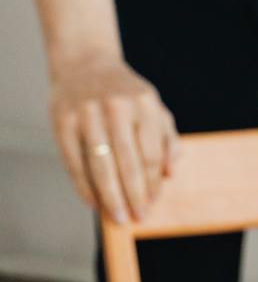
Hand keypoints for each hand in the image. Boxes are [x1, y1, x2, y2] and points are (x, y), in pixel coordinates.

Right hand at [47, 51, 178, 224]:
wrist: (85, 64)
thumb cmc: (126, 94)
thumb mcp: (154, 108)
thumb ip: (167, 139)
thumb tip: (171, 173)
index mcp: (144, 103)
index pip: (152, 153)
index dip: (153, 182)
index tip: (152, 203)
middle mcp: (116, 107)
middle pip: (128, 162)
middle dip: (134, 194)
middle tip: (137, 217)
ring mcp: (87, 113)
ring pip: (100, 164)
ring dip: (110, 196)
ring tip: (118, 216)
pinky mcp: (62, 121)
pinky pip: (74, 161)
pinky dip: (83, 185)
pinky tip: (93, 201)